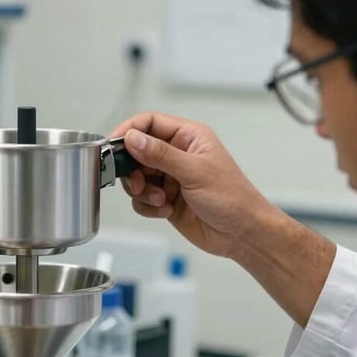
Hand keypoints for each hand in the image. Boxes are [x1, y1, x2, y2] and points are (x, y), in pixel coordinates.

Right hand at [110, 112, 267, 257]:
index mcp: (188, 137)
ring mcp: (170, 178)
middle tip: (138, 183)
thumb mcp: (194, 172)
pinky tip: (166, 210)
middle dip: (133, 170)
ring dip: (142, 191)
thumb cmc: (232, 198)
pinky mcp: (165, 199)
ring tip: (160, 200)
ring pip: (136, 177)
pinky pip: (141, 199)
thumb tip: (133, 138)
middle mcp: (177, 155)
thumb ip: (160, 154)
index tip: (114, 146)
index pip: (149, 123)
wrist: (241, 233)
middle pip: (137, 152)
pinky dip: (148, 206)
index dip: (129, 131)